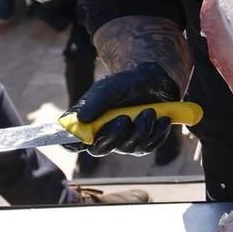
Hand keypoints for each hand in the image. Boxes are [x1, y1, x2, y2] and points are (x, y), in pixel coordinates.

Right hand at [67, 61, 185, 156]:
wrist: (155, 82)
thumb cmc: (127, 83)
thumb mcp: (111, 86)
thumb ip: (97, 101)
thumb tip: (82, 120)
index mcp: (87, 122)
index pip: (70, 140)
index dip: (71, 143)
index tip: (79, 141)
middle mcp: (102, 135)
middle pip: (99, 150)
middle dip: (113, 136)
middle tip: (124, 118)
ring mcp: (122, 142)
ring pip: (128, 147)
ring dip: (141, 129)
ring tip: (150, 111)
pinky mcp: (142, 144)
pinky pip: (148, 146)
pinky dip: (156, 133)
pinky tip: (162, 119)